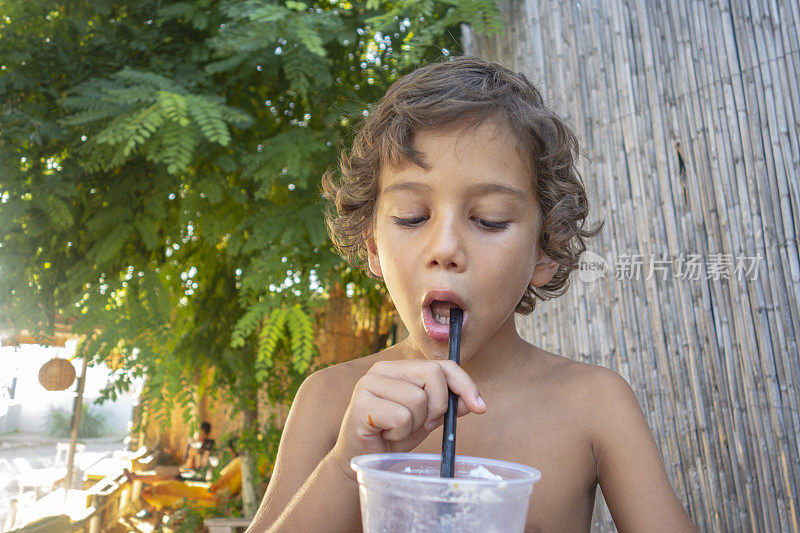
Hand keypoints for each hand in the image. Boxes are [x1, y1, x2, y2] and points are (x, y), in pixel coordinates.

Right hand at [331, 359, 486, 478]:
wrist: (362, 460)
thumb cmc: (392, 436)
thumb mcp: (426, 419)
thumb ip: (447, 406)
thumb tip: (473, 401)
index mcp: (399, 368)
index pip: (441, 365)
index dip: (464, 384)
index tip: (480, 406)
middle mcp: (382, 369)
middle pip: (433, 375)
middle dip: (437, 407)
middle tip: (423, 423)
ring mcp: (368, 384)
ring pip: (418, 398)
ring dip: (415, 424)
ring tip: (398, 430)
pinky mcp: (360, 405)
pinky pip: (401, 417)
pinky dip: (400, 434)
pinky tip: (387, 435)